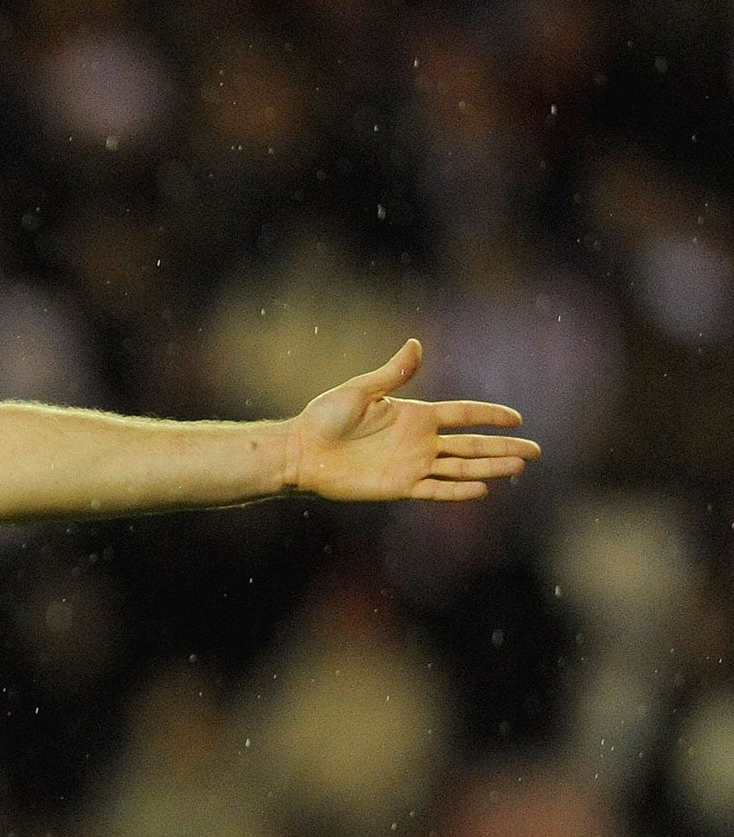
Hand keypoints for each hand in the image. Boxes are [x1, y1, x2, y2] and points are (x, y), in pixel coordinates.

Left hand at [287, 339, 538, 501]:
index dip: (490, 416)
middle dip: (503, 447)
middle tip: (535, 451)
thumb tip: (416, 345)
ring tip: (519, 467)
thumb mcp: (361, 390)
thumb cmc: (325, 417)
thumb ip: (393, 373)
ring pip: (460, 468)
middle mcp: (419, 441)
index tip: (517, 419)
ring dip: (490, 468)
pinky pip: (435, 489)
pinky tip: (482, 488)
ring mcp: (411, 465)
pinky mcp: (398, 486)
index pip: (463, 414)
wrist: (301, 451)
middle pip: (471, 445)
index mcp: (415, 415)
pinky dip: (457, 491)